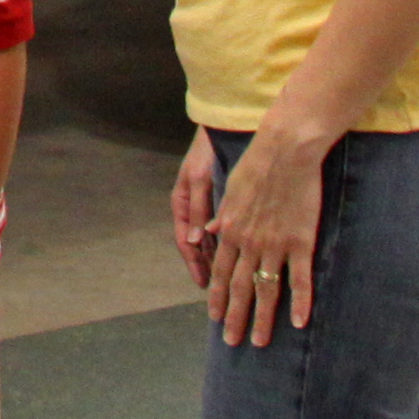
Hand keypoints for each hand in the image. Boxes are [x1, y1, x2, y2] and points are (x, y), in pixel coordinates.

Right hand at [167, 134, 216, 288]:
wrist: (222, 129)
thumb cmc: (207, 152)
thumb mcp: (200, 179)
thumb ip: (198, 208)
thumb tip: (194, 241)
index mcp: (181, 203)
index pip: (185, 241)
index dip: (193, 264)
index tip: (203, 284)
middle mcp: (191, 208)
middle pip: (197, 244)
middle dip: (205, 266)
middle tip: (217, 289)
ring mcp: (204, 205)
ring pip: (209, 238)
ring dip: (216, 258)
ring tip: (228, 278)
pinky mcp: (219, 201)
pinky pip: (220, 228)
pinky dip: (226, 243)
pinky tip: (237, 255)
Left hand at [202, 125, 326, 348]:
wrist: (285, 152)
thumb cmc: (256, 165)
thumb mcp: (230, 190)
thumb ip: (221, 216)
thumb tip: (208, 233)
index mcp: (231, 230)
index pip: (222, 273)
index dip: (219, 297)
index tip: (215, 318)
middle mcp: (250, 243)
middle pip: (241, 288)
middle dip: (235, 317)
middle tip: (232, 342)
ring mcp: (275, 245)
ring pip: (267, 290)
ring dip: (262, 318)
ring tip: (259, 341)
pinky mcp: (300, 241)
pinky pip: (300, 279)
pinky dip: (301, 303)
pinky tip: (300, 323)